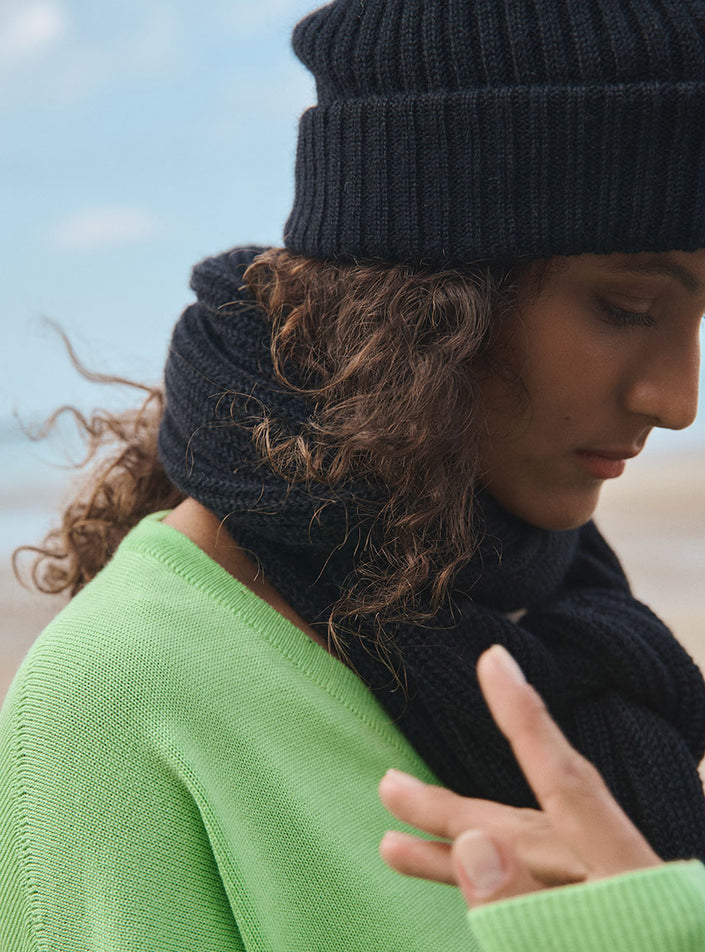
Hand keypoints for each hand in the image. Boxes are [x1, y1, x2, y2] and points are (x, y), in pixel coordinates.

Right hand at [378, 644, 661, 906]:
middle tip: (387, 785)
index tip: (495, 662)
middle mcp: (612, 876)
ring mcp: (607, 903)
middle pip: (521, 827)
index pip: (565, 779)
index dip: (525, 718)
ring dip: (455, 855)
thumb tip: (473, 839)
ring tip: (390, 843)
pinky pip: (533, 901)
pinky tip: (458, 882)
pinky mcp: (599, 923)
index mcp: (625, 873)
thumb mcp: (591, 947)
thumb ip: (529, 908)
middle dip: (448, 809)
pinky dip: (491, 892)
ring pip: (518, 866)